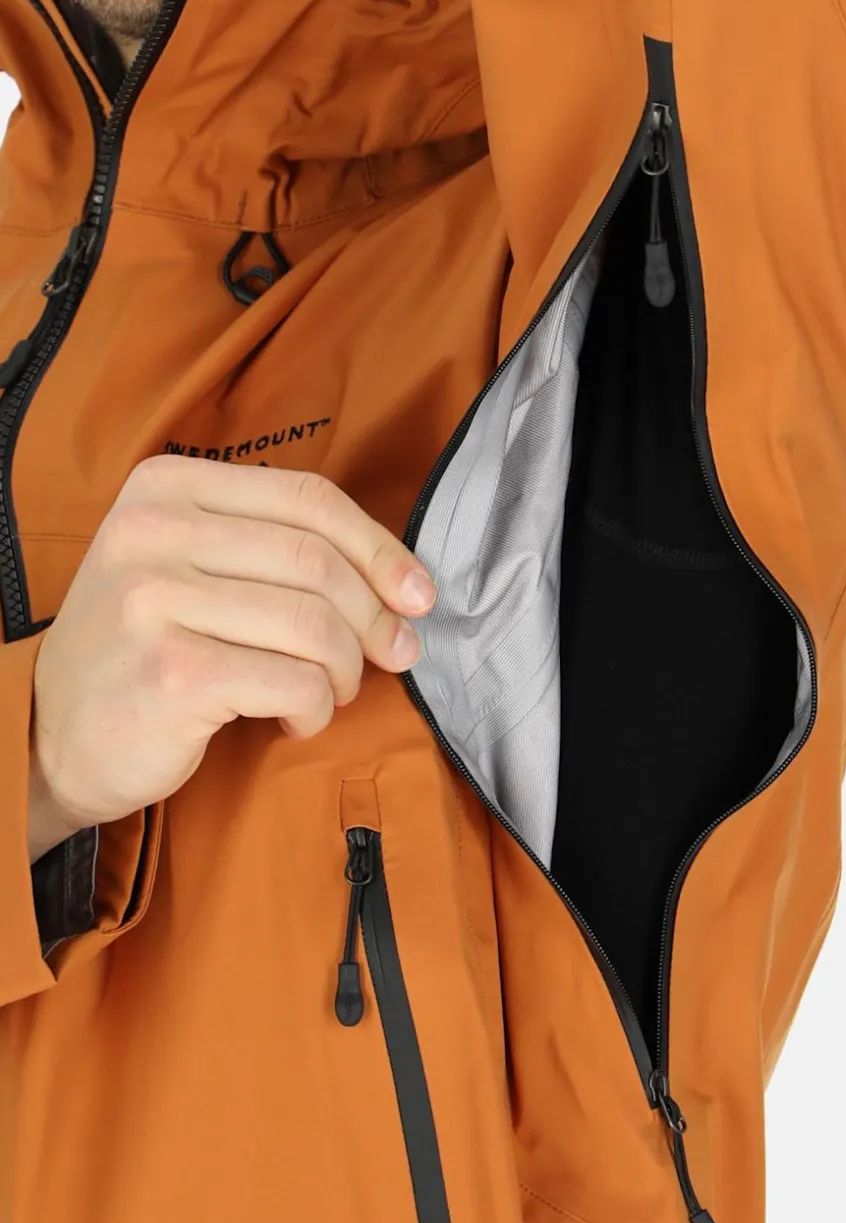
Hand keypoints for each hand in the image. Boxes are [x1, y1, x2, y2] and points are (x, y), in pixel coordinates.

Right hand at [28, 457, 434, 857]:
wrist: (52, 735)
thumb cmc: (143, 651)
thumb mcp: (188, 568)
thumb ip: (275, 553)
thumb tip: (404, 585)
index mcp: (165, 487)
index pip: (309, 498)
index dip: (379, 548)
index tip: (417, 594)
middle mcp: (154, 532)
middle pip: (319, 562)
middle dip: (375, 619)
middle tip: (391, 657)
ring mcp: (157, 601)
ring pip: (316, 626)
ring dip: (345, 671)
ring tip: (329, 693)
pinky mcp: (174, 673)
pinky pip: (296, 683)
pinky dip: (315, 708)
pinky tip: (293, 720)